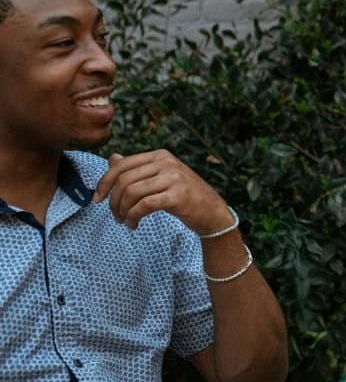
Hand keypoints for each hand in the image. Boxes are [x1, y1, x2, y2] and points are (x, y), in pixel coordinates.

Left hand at [94, 150, 229, 233]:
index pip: (122, 164)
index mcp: (160, 155)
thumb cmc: (183, 195)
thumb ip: (136, 168)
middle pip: (124, 180)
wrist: (212, 211)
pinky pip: (144, 206)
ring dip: (122, 211)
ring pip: (132, 193)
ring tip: (124, 221)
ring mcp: (174, 178)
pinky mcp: (178, 196)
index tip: (98, 199)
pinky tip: (134, 225)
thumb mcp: (160, 177)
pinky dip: (133, 217)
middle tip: (114, 215)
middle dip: (113, 201)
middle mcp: (167, 163)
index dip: (104, 182)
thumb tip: (112, 158)